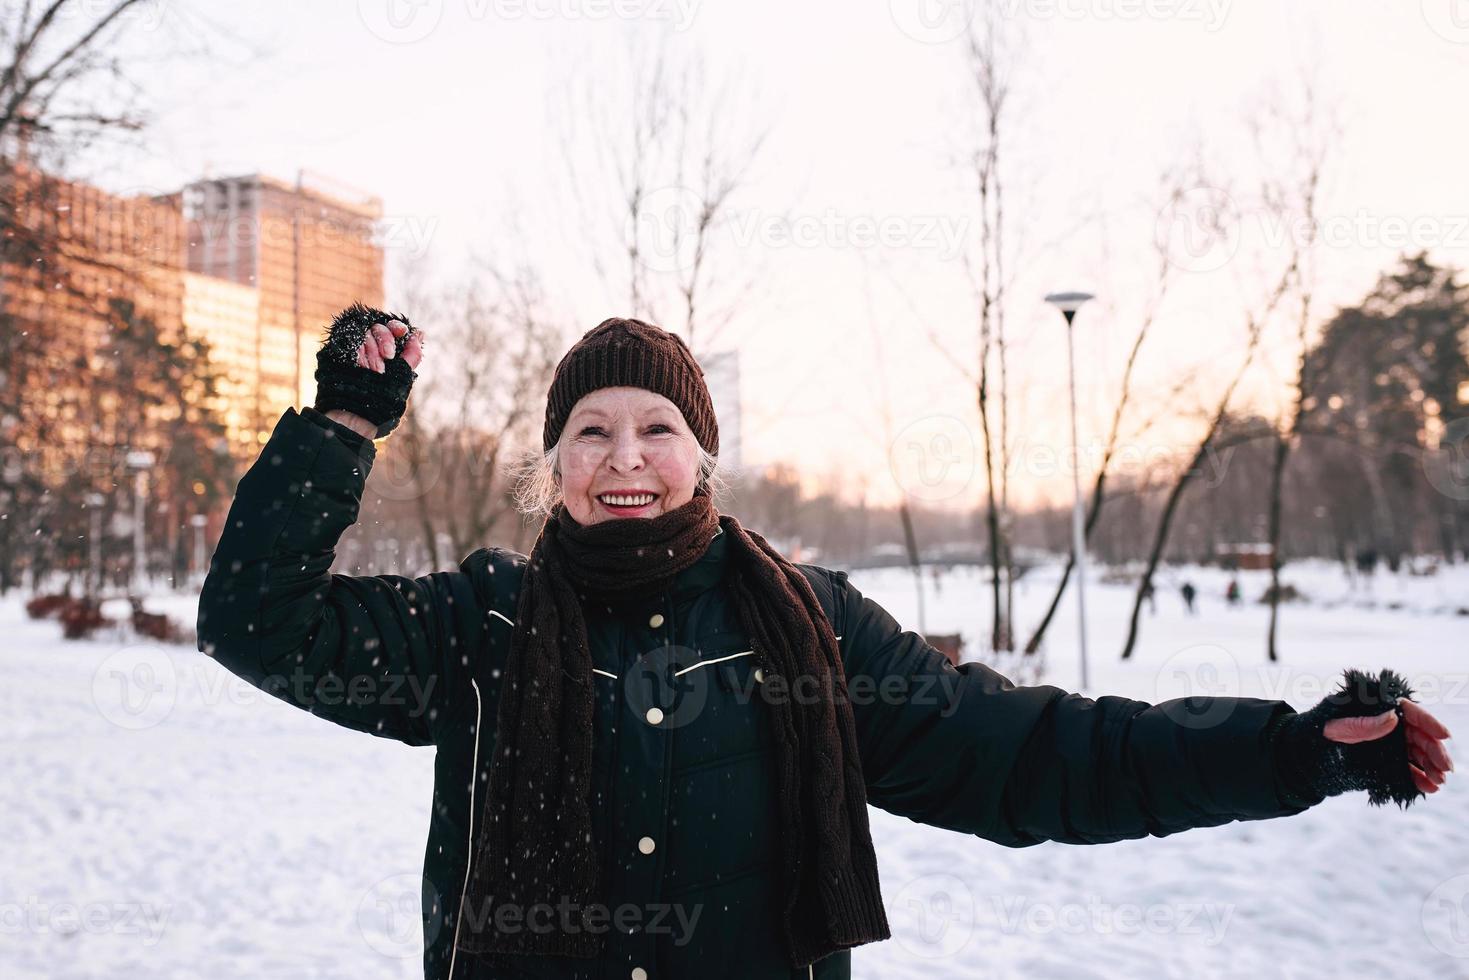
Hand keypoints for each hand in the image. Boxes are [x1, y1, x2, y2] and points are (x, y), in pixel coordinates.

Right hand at [312, 303, 423, 438]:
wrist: (357, 413)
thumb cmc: (383, 399)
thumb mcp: (402, 376)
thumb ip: (412, 355)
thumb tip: (420, 334)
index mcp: (387, 350)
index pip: (391, 328)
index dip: (396, 327)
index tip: (401, 331)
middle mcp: (371, 348)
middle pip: (377, 329)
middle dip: (385, 340)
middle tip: (389, 356)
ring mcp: (355, 350)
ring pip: (364, 336)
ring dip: (373, 353)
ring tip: (376, 371)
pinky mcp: (341, 353)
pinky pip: (349, 342)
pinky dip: (358, 353)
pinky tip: (361, 366)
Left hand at [1324, 698, 1452, 795]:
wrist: (1304, 757)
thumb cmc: (1316, 734)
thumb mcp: (1335, 728)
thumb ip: (1362, 724)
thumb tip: (1394, 717)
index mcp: (1376, 709)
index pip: (1409, 711)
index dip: (1429, 722)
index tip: (1444, 735)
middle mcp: (1386, 725)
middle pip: (1418, 735)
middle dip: (1435, 751)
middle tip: (1445, 768)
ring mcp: (1388, 745)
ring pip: (1417, 753)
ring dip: (1431, 766)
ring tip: (1439, 781)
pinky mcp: (1386, 763)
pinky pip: (1407, 769)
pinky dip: (1419, 778)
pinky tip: (1429, 787)